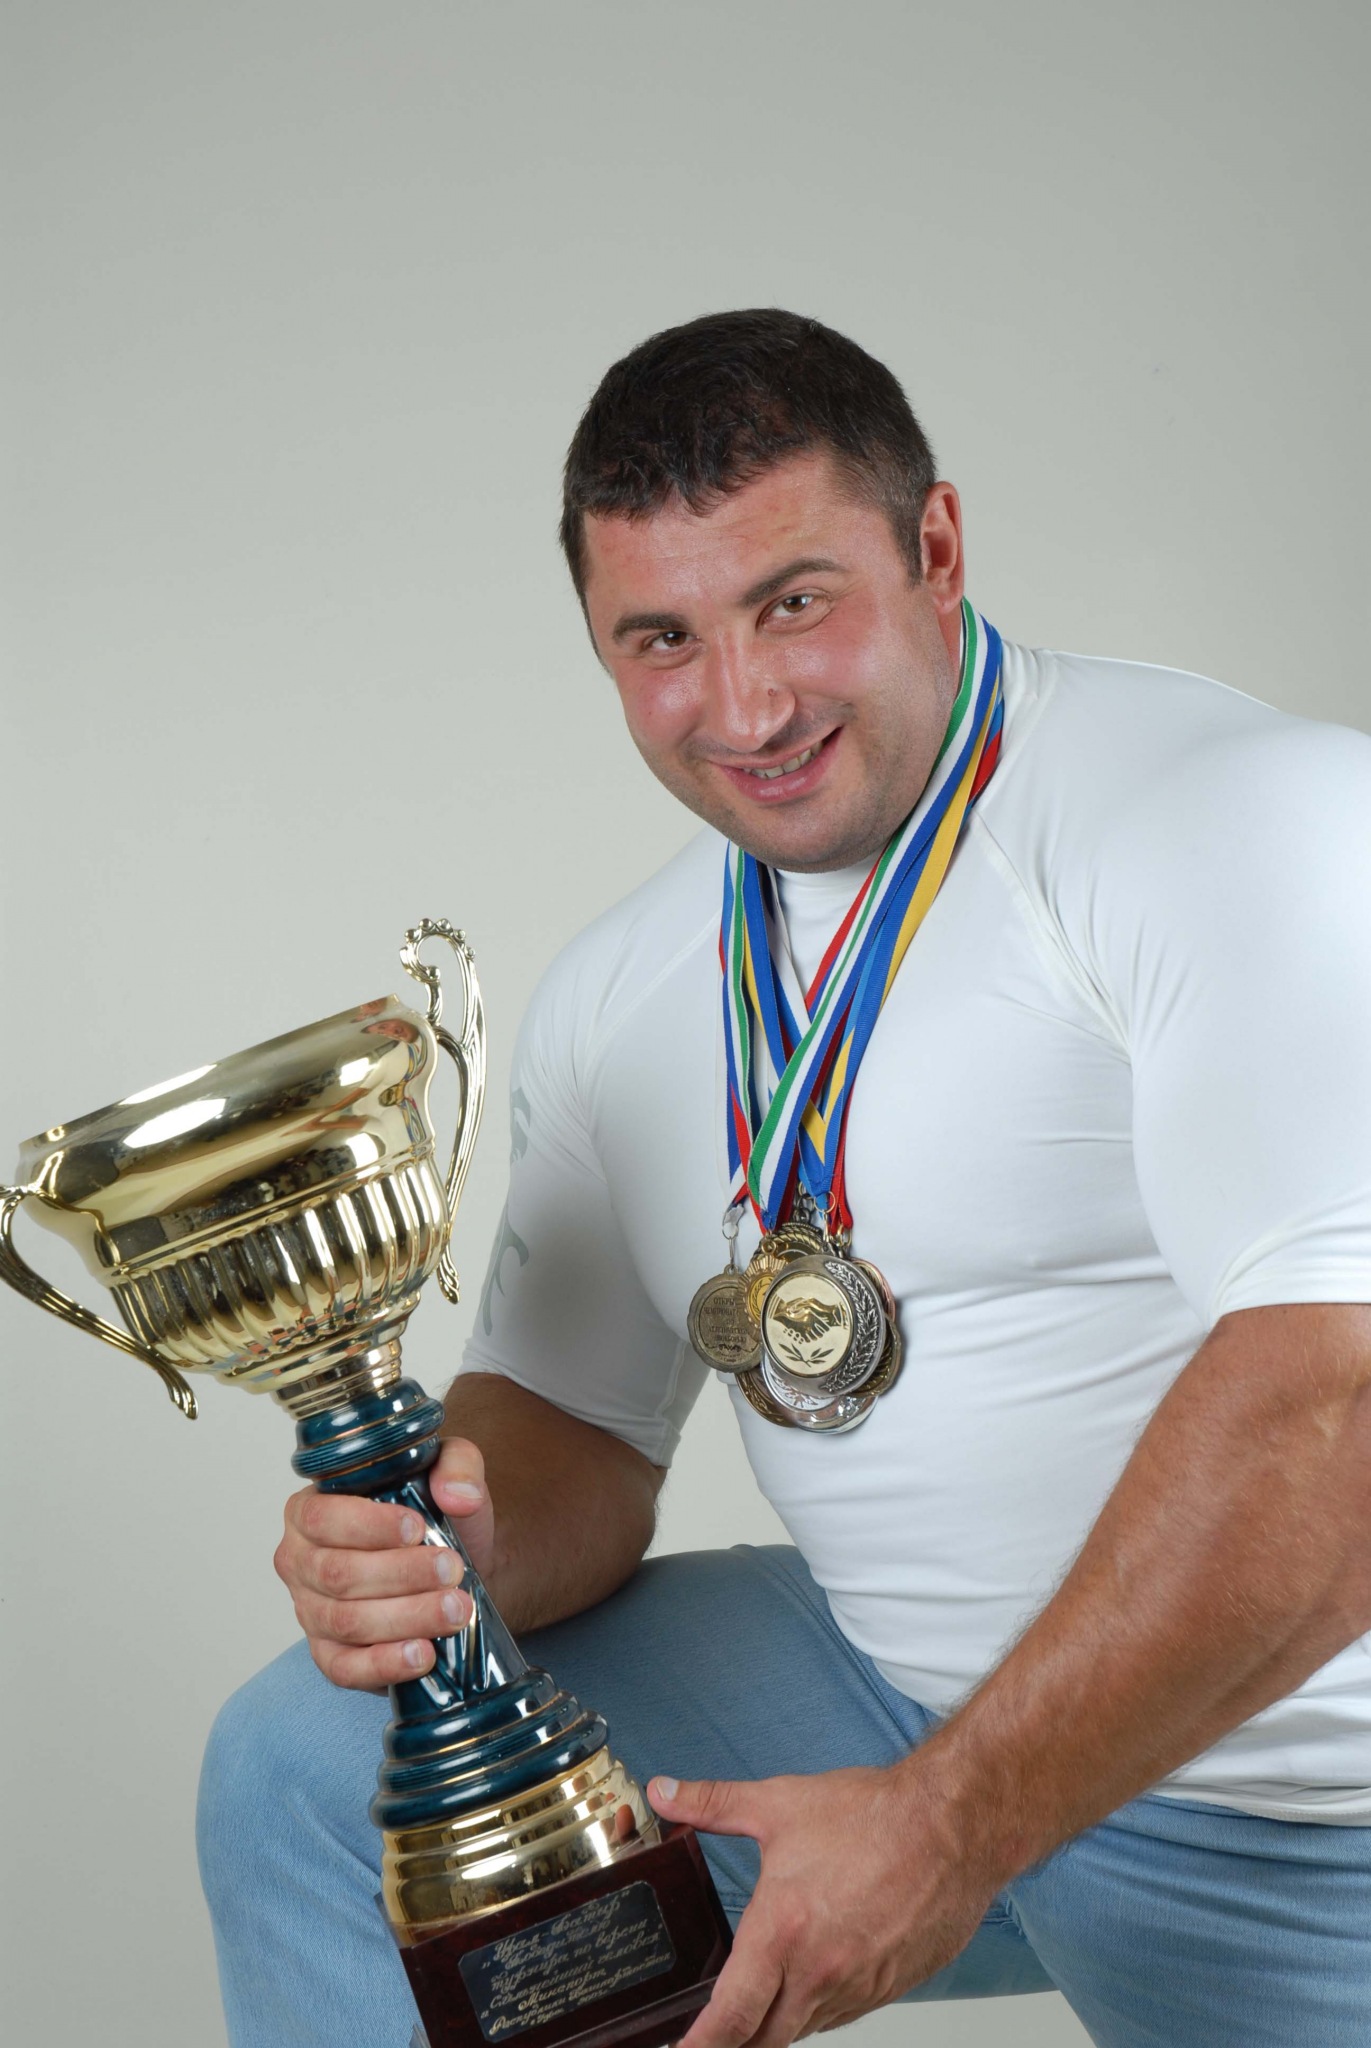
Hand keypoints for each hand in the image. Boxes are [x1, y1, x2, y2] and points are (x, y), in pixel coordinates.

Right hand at [274, 1436, 494, 1690]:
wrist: (454, 1568)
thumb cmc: (435, 1514)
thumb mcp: (449, 1469)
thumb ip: (456, 1464)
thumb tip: (459, 1495)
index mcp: (309, 1508)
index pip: (322, 1518)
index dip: (369, 1526)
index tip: (418, 1528)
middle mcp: (299, 1561)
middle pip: (338, 1575)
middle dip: (402, 1575)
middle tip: (453, 1570)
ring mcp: (309, 1612)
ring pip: (347, 1622)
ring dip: (406, 1618)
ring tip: (456, 1609)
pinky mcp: (330, 1656)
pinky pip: (345, 1669)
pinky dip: (385, 1664)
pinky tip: (423, 1654)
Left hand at [649, 1762, 994, 2047]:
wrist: (953, 1826)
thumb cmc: (873, 1816)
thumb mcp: (779, 1803)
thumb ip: (712, 1804)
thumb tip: (665, 1792)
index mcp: (783, 1932)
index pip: (729, 2018)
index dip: (696, 2046)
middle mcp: (818, 1972)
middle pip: (762, 2039)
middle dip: (732, 2042)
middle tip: (712, 2033)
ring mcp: (857, 1987)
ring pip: (802, 2029)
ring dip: (776, 2023)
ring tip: (756, 2008)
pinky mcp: (888, 1988)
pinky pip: (840, 2016)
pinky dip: (816, 2008)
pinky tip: (810, 1982)